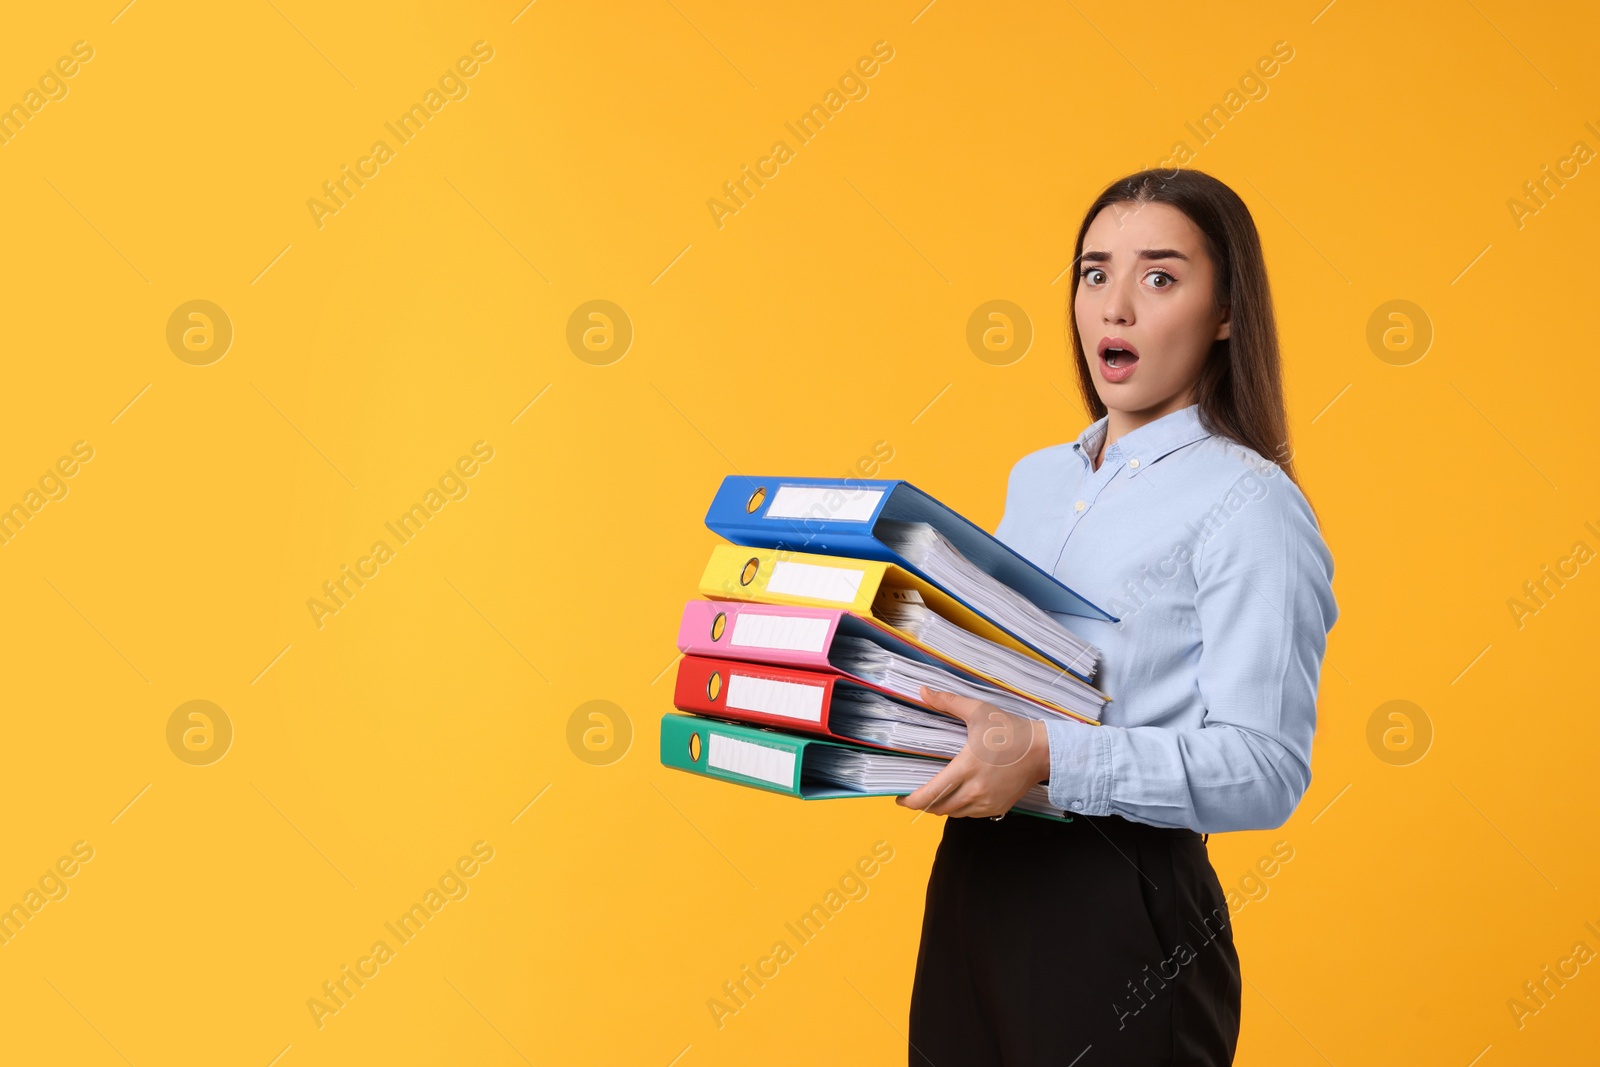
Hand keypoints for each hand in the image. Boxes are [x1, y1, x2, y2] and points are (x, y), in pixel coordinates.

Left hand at [895, 686, 1049, 818]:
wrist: (1043, 751)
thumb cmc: (1011, 731)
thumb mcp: (978, 712)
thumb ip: (948, 702)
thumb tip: (923, 691)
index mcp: (966, 769)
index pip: (930, 795)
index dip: (911, 801)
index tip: (900, 798)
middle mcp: (975, 790)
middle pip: (939, 808)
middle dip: (923, 804)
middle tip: (913, 795)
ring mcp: (987, 802)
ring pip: (954, 813)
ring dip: (941, 806)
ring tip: (934, 794)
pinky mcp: (998, 807)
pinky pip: (970, 814)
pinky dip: (959, 808)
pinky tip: (957, 795)